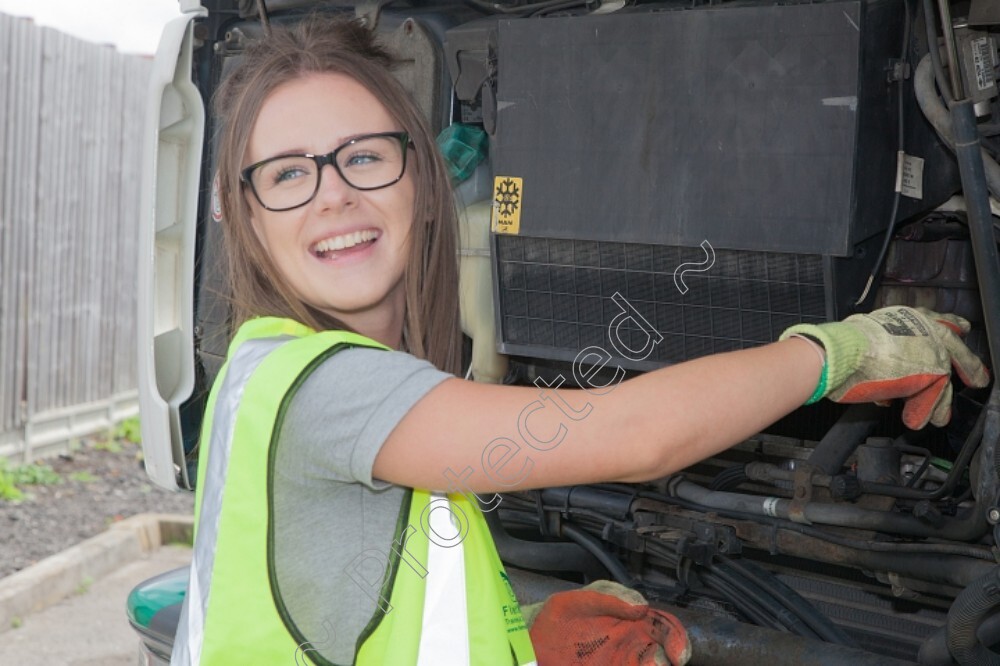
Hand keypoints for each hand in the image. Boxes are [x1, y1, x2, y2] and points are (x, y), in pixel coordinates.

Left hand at [528, 580, 690, 664]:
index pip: (662, 625)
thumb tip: (640, 606)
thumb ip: (606, 598)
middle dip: (675, 655)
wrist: (532, 648)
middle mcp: (629, 645)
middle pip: (664, 650)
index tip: (678, 650)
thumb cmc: (555, 623)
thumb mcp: (575, 602)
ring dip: (657, 665)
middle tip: (669, 660)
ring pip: (651, 664)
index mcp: (627, 621)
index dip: (676, 636)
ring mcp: (621, 662)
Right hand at [781, 306, 989, 428]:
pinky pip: (934, 395)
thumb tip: (883, 365)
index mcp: (909, 317)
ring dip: (938, 402)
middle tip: (978, 379)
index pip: (939, 320)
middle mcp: (925, 330)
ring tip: (938, 418)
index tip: (962, 330)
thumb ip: (886, 349)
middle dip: (968, 367)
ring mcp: (931, 350)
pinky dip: (925, 410)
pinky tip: (915, 419)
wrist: (845, 351)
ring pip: (944, 378)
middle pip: (954, 349)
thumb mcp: (870, 338)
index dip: (952, 327)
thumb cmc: (846, 344)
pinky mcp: (933, 372)